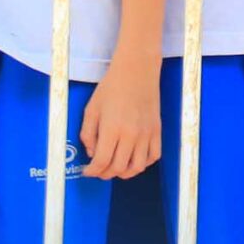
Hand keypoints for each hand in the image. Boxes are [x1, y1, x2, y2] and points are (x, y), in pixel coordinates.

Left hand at [80, 55, 161, 178]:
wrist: (137, 70)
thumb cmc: (112, 87)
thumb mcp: (91, 109)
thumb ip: (87, 134)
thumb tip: (92, 153)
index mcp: (112, 128)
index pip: (102, 161)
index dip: (92, 171)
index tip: (87, 171)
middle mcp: (131, 134)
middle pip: (118, 168)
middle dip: (105, 174)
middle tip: (98, 170)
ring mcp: (146, 134)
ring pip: (137, 167)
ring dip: (124, 173)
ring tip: (115, 168)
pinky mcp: (157, 130)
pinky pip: (153, 156)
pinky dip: (143, 164)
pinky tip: (133, 159)